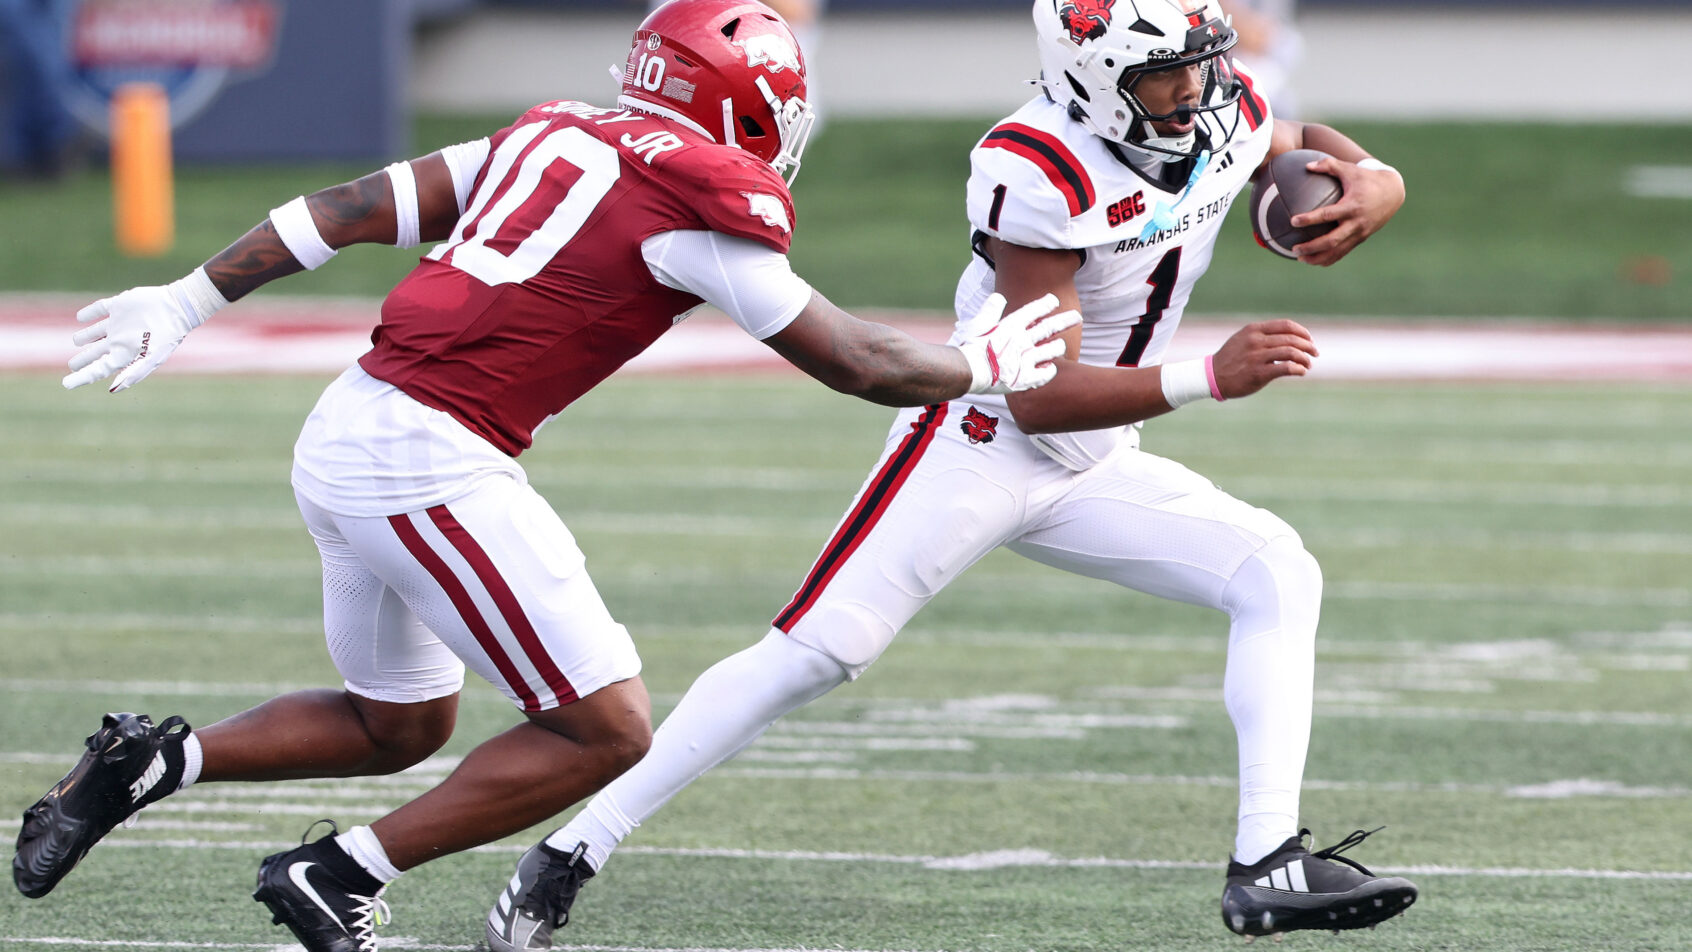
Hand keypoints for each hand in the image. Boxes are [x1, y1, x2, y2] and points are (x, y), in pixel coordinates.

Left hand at [64, 272, 223, 391]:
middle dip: (85, 360)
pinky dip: (89, 313)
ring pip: (97, 332)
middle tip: (72, 365)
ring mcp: (119, 323)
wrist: (178, 308)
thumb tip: (112, 390)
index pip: (100, 369)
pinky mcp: (119, 305)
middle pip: (97, 353)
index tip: (66, 384)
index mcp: (126, 354)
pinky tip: (81, 317)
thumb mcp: (152, 358)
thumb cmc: (167, 336)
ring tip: (76, 341)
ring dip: (86, 337)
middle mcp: (120, 340)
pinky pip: (100, 309)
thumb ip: (133, 373)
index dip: (83, 377)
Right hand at [957, 293, 1080, 394]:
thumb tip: (999, 297)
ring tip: (1060, 345)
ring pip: (1052, 350)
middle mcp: (1022, 340)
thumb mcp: (976, 324)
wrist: (966, 372)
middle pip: (1049, 327)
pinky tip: (1050, 368)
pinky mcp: (1025, 378)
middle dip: (1065, 320)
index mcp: (1010, 325)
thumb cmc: (968, 348)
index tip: (1054, 301)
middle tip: (1077, 317)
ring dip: (1058, 347)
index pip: (1033, 310)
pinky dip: (1049, 370)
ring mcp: (1026, 359)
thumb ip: (990, 310)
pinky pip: (1046, 374)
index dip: (1046, 304)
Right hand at [1210, 319, 1318, 398]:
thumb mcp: (1243, 339)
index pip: (1286, 325)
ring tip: (1308, 364)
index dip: (1302, 332)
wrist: (1212, 377)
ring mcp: (1257, 357)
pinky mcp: (1258, 373)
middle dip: (1308, 346)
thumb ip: (1263, 336)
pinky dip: (1298, 369)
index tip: (1309, 340)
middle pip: (1291, 339)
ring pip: (1291, 352)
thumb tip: (1289, 339)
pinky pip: (1285, 368)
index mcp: (1254, 330)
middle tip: (1315, 353)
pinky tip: (1301, 372)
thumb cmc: (1230, 359)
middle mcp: (1256, 341)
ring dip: (1304, 358)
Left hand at [1288, 156, 1404, 265]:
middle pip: (1332, 240)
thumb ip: (1329, 165)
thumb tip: (1306, 166)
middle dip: (1312, 247)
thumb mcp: (1349, 169)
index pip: (1328, 215)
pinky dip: (1328, 258)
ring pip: (1337, 251)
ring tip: (1300, 258)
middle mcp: (1356, 223)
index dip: (1310, 219)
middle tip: (1294, 248)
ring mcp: (1360, 233)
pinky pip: (1343, 252)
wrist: (1393, 192)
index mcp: (1352, 206)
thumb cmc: (1366, 178)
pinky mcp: (1361, 239)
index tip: (1293, 221)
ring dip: (1318, 257)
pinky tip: (1314, 260)